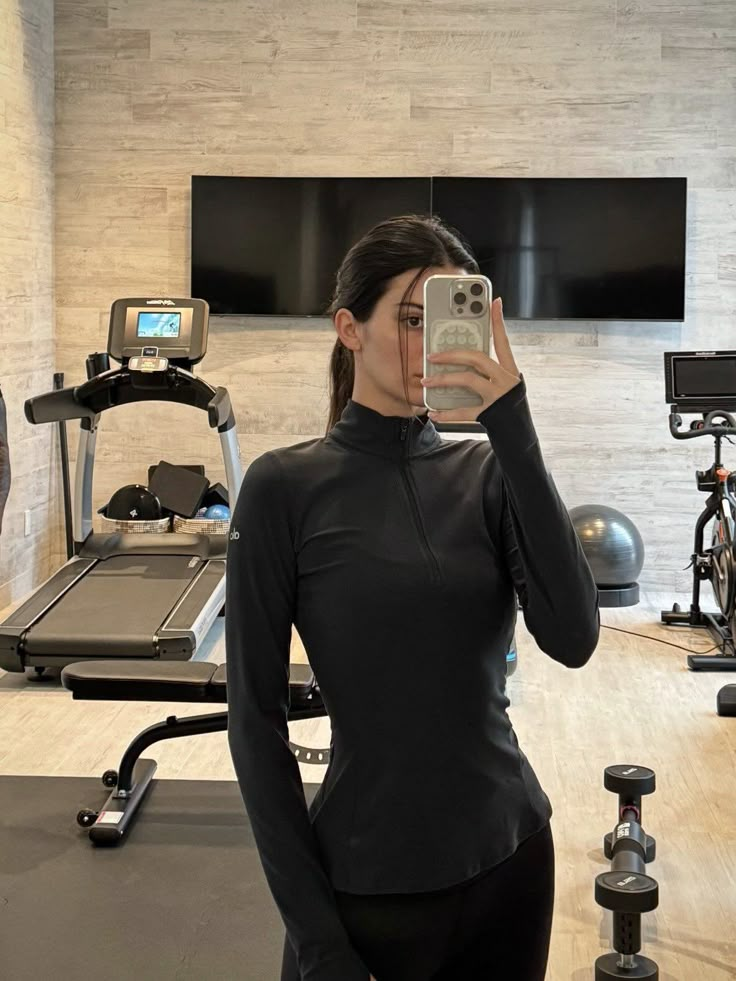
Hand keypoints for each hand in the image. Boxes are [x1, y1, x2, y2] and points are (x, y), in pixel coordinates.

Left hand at [420, 296, 520, 423]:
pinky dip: (446, 414)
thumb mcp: (502, 386)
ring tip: (426, 383)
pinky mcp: (491, 414)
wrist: (519, 436)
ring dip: (444, 380)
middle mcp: (507, 380)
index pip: (503, 341)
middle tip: (431, 356)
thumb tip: (460, 360)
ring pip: (468, 380)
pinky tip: (433, 413)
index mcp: (510, 370)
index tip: (494, 302)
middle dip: (452, 354)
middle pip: (478, 358)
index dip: (498, 321)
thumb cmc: (506, 408)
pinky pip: (464, 411)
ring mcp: (499, 397)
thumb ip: (486, 373)